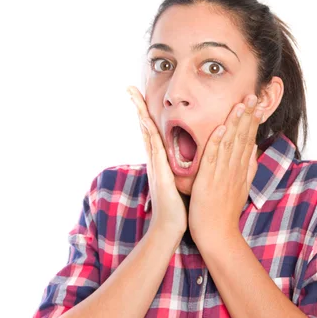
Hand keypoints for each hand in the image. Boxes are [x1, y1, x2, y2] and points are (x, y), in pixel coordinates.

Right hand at [127, 85, 187, 236]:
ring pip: (147, 135)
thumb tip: (187, 158)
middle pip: (145, 128)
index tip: (142, 96)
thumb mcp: (178, 181)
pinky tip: (147, 123)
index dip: (147, 113)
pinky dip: (150, 136)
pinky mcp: (160, 175)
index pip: (153, 132)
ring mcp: (155, 167)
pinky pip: (155, 151)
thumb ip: (178, 168)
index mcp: (161, 161)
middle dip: (138, 108)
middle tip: (129, 88)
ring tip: (132, 98)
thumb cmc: (177, 207)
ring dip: (139, 116)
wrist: (169, 229)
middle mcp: (155, 161)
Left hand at [188, 94, 263, 245]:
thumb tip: (254, 150)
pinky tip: (221, 128)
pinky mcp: (208, 181)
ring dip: (235, 122)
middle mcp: (234, 169)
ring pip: (230, 144)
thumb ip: (248, 168)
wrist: (218, 234)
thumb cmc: (225, 212)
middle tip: (253, 94)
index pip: (248, 140)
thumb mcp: (242, 188)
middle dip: (248, 115)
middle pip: (242, 137)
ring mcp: (222, 175)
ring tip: (241, 103)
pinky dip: (217, 142)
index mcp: (240, 170)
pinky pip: (213, 159)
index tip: (258, 103)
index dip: (252, 120)